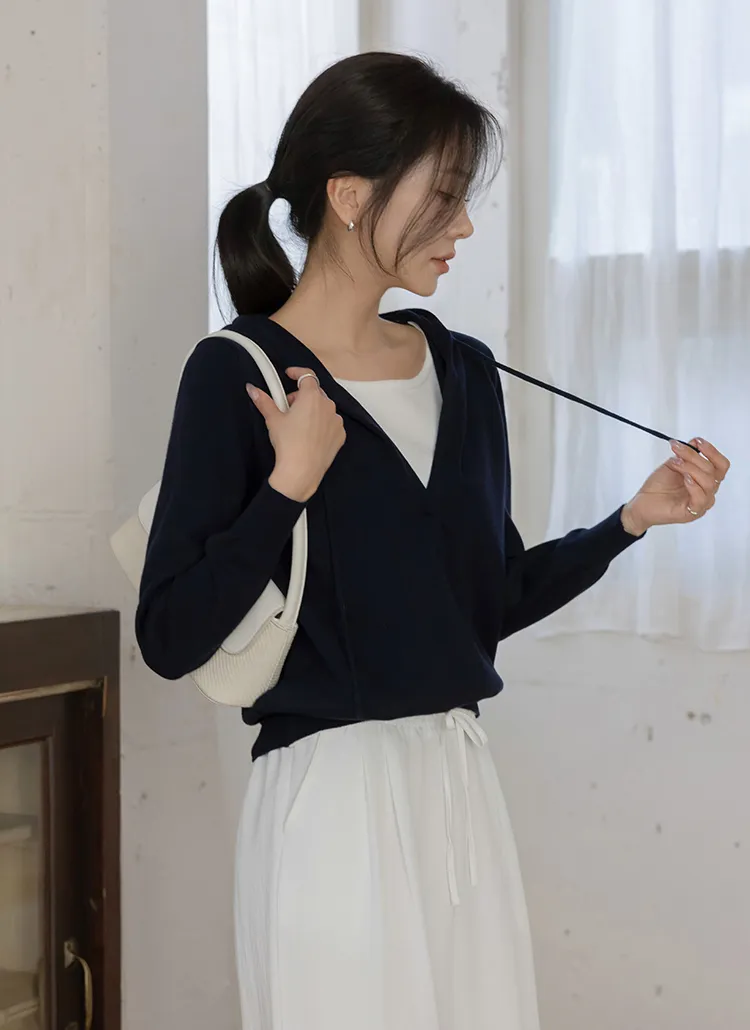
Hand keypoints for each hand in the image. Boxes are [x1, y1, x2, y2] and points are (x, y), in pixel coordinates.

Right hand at [246, 366, 345, 501]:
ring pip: (323, 408)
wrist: (301, 470)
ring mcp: (336, 420)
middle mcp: (328, 405)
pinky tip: (310, 436)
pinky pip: (331, 423)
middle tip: (287, 409)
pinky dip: (322, 424)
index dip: (297, 373)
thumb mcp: (273, 419)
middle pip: (314, 392)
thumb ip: (264, 401)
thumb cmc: (288, 444)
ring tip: (298, 425)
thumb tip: (252, 389)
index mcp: (311, 397)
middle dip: (301, 397)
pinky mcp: (340, 434)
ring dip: (312, 410)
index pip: (307, 375)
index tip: (290, 375)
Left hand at [621, 438, 730, 535]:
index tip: (698, 441)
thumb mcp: (673, 465)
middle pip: (713, 471)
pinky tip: (685, 479)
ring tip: (676, 463)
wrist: (642, 503)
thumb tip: (695, 442)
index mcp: (705, 480)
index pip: (721, 465)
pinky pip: (701, 499)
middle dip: (694, 456)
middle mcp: (706, 492)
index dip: (712, 452)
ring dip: (691, 468)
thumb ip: (685, 455)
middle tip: (678, 449)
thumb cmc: (657, 487)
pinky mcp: (692, 513)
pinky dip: (694, 486)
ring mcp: (701, 503)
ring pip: (709, 482)